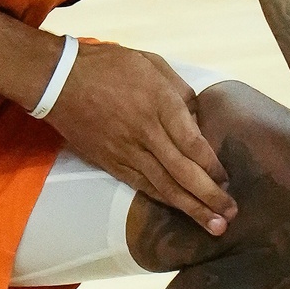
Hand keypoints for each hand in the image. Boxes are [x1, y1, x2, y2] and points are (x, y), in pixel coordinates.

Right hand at [46, 42, 236, 235]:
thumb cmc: (108, 65)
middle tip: (230, 216)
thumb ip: (180, 90)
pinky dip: (162, 199)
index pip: (193, 143)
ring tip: (212, 225)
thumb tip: (197, 120)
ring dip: (190, 208)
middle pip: (182, 172)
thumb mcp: (152, 63)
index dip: (212, 166)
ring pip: (163, 186)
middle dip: (209, 197)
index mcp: (159, 104)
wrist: (58, 80)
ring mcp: (126, 151)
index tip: (228, 180)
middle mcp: (145, 133)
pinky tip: (179, 210)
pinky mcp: (110, 162)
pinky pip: (141, 185)